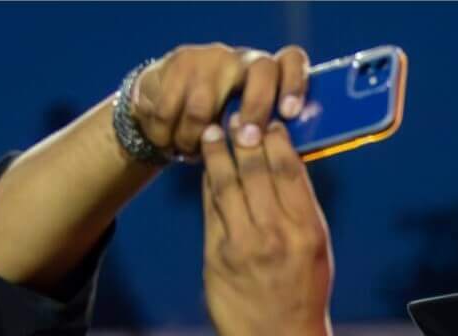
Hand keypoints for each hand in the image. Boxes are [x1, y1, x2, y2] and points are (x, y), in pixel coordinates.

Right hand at [129, 44, 308, 158]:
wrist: (163, 104)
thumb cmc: (215, 126)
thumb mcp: (243, 129)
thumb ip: (264, 135)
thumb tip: (285, 156)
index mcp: (267, 74)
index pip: (291, 61)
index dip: (295, 84)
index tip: (290, 113)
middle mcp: (240, 59)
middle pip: (261, 71)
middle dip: (256, 109)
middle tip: (246, 142)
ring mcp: (208, 58)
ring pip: (204, 106)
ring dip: (194, 139)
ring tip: (189, 151)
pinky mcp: (175, 64)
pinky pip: (169, 111)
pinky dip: (166, 135)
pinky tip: (168, 141)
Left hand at [199, 118, 334, 335]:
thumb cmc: (304, 295)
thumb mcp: (316, 249)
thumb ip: (299, 209)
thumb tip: (283, 163)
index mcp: (307, 229)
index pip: (289, 169)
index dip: (275, 139)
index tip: (268, 121)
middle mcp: (276, 234)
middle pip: (254, 170)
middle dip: (242, 137)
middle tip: (234, 115)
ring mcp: (244, 246)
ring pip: (227, 185)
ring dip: (217, 153)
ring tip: (211, 133)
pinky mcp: (217, 259)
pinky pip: (211, 210)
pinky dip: (208, 184)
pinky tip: (207, 168)